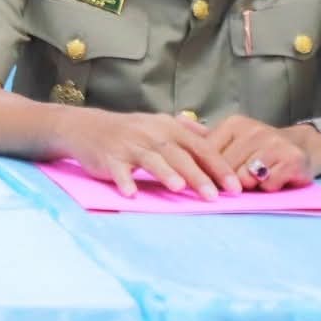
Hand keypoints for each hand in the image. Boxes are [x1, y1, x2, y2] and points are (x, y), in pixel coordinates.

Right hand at [56, 108, 238, 198]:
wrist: (85, 127)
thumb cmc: (127, 131)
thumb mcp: (158, 124)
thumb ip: (187, 131)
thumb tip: (215, 136)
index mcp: (168, 127)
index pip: (199, 146)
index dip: (218, 166)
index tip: (235, 187)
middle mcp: (150, 133)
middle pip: (178, 154)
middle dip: (197, 175)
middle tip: (214, 196)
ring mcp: (128, 144)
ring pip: (151, 159)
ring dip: (164, 173)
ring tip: (178, 188)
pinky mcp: (108, 157)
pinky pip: (117, 169)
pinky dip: (124, 180)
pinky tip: (131, 193)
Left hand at [202, 116, 319, 189]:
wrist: (305, 146)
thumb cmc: (261, 148)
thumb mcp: (232, 139)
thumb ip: (205, 135)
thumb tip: (177, 120)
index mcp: (234, 124)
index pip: (207, 154)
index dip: (209, 171)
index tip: (215, 175)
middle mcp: (254, 130)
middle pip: (226, 169)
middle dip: (232, 180)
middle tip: (246, 174)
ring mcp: (274, 143)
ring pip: (245, 179)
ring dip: (252, 184)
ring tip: (260, 175)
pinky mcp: (292, 159)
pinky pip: (267, 185)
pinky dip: (270, 187)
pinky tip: (276, 177)